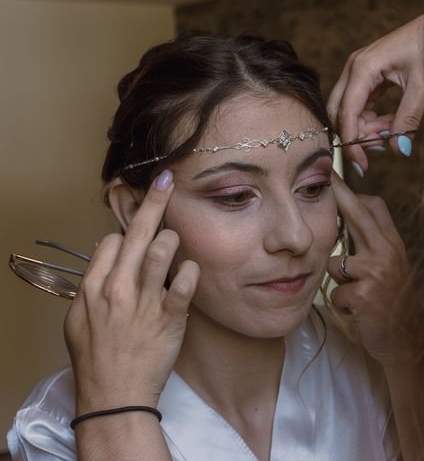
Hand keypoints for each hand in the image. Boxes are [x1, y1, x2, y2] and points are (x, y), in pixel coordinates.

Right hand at [64, 170, 199, 413]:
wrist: (113, 395)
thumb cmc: (96, 358)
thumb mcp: (79, 320)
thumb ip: (94, 286)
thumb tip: (110, 257)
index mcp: (93, 287)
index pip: (111, 241)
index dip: (126, 234)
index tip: (136, 235)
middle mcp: (117, 289)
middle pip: (134, 233)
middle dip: (154, 201)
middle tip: (167, 179)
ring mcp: (144, 303)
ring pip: (160, 251)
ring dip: (173, 238)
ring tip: (178, 238)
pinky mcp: (170, 318)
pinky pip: (185, 284)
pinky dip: (192, 272)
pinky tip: (193, 270)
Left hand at [326, 172, 423, 365]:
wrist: (405, 341)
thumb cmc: (390, 304)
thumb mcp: (390, 268)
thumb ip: (372, 245)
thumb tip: (348, 219)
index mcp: (393, 244)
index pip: (374, 207)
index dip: (352, 193)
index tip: (334, 178)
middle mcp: (388, 252)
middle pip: (358, 214)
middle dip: (338, 195)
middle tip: (323, 177)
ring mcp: (376, 272)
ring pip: (334, 261)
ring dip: (337, 279)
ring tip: (353, 293)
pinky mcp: (363, 294)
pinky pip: (335, 290)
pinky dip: (340, 302)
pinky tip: (355, 311)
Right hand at [327, 6, 423, 171]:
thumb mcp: (423, 88)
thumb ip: (408, 120)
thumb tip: (399, 150)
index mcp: (363, 67)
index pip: (347, 113)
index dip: (352, 142)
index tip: (362, 166)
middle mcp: (355, 68)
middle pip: (340, 113)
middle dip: (356, 136)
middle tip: (381, 149)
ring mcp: (359, 71)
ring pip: (349, 111)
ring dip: (366, 128)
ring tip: (393, 130)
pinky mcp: (368, 76)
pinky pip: (361, 105)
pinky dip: (372, 119)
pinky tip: (391, 122)